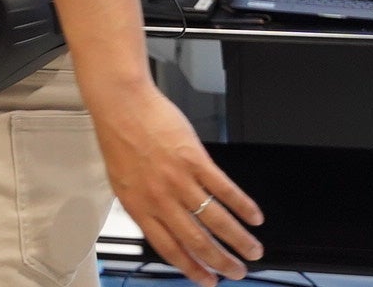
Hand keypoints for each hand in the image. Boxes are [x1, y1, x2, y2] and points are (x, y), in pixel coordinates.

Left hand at [92, 78, 262, 283]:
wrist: (120, 103)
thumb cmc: (118, 137)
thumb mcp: (121, 180)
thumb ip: (143, 205)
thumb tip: (161, 225)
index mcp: (138, 206)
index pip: (169, 248)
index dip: (191, 268)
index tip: (208, 281)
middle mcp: (159, 197)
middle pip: (197, 240)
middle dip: (221, 261)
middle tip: (238, 272)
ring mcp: (178, 179)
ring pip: (215, 220)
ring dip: (238, 239)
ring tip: (253, 250)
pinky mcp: (195, 160)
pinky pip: (224, 189)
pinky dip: (243, 206)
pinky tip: (254, 216)